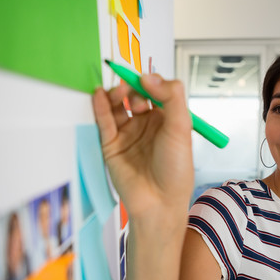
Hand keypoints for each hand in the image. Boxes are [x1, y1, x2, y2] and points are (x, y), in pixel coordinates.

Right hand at [92, 74, 193, 236]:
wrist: (159, 202)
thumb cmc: (176, 170)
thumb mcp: (181, 128)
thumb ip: (172, 97)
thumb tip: (150, 76)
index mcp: (166, 119)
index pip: (156, 91)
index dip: (151, 82)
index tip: (147, 79)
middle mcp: (147, 124)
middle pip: (134, 95)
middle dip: (132, 87)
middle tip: (131, 87)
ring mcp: (128, 134)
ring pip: (117, 106)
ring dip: (115, 94)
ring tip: (116, 91)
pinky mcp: (111, 144)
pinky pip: (104, 121)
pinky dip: (99, 106)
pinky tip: (98, 94)